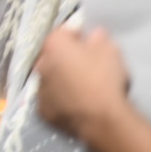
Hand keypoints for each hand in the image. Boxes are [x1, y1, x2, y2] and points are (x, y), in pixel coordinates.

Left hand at [36, 24, 131, 141]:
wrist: (101, 118)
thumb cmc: (105, 79)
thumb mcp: (110, 52)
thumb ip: (100, 39)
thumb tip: (94, 35)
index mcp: (54, 46)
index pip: (61, 33)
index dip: (75, 35)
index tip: (88, 41)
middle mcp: (41, 64)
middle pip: (53, 56)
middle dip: (66, 57)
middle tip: (85, 64)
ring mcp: (40, 89)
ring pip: (50, 78)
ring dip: (61, 78)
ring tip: (81, 87)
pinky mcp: (43, 110)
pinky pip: (52, 99)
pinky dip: (60, 99)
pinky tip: (76, 103)